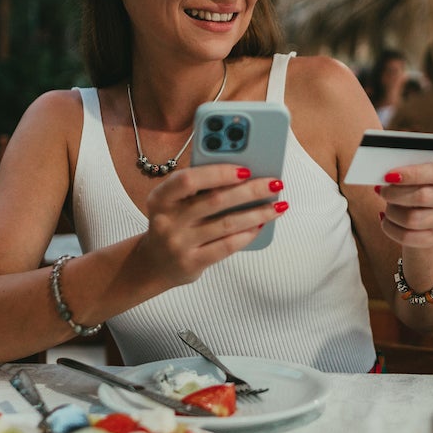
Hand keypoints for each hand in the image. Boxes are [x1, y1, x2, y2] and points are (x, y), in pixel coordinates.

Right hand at [132, 164, 287, 286]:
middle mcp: (167, 220)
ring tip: (277, 205)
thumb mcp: (173, 202)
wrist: (154, 264)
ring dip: (257, 213)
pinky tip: (261, 224)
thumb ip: (199, 187)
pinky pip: (227, 246)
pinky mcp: (192, 262)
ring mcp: (179, 243)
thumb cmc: (173, 223)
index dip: (218, 173)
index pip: (189, 179)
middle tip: (274, 184)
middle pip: (215, 201)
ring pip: (226, 224)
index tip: (246, 169)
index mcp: (160, 197)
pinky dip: (247, 233)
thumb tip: (243, 173)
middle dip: (250, 190)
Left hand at [376, 160, 432, 249]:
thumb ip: (401, 173)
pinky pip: (406, 236)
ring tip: (387, 208)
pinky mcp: (432, 239)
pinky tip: (386, 220)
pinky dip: (389, 228)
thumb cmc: (410, 191)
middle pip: (421, 197)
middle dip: (394, 194)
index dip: (411, 174)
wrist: (418, 220)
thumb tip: (385, 178)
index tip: (388, 176)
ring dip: (391, 213)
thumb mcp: (409, 178)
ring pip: (411, 219)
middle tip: (382, 192)